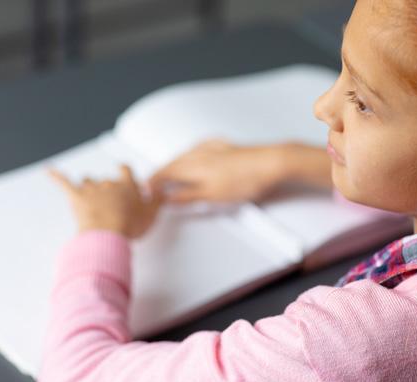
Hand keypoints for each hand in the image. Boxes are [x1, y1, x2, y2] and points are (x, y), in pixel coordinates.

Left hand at [48, 165, 162, 238]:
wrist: (107, 233)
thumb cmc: (129, 224)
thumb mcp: (152, 214)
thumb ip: (157, 200)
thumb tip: (162, 191)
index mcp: (128, 186)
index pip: (126, 171)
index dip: (125, 172)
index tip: (124, 170)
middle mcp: (109, 184)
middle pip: (107, 180)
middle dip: (107, 187)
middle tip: (110, 198)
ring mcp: (92, 190)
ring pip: (89, 181)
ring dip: (89, 185)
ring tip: (89, 189)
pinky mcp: (77, 197)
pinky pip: (64, 183)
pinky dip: (56, 176)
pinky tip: (49, 170)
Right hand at [148, 139, 283, 203]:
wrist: (273, 163)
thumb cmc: (246, 179)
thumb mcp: (212, 195)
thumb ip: (187, 196)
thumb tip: (168, 198)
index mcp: (192, 164)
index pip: (164, 173)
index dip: (153, 183)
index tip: (144, 190)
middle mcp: (200, 153)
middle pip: (173, 162)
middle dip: (161, 173)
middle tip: (153, 183)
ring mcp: (214, 148)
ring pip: (186, 154)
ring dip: (175, 163)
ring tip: (169, 171)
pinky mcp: (227, 147)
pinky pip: (201, 148)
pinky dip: (191, 153)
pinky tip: (196, 153)